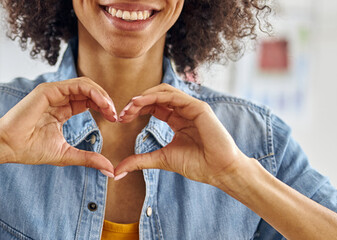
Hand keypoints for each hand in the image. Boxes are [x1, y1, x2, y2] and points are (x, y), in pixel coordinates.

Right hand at [0, 77, 118, 175]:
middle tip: (116, 115)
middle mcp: (57, 99)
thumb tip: (110, 170)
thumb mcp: (67, 155)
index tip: (115, 120)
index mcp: (61, 110)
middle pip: (89, 91)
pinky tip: (102, 104)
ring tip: (111, 110)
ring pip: (85, 85)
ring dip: (102, 95)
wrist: (9, 147)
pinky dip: (92, 92)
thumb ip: (89, 159)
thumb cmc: (31, 150)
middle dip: (106, 101)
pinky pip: (76, 85)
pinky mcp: (48, 90)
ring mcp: (52, 93)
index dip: (103, 108)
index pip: (87, 101)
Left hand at [114, 83, 249, 184]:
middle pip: (156, 96)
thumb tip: (117, 171)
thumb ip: (139, 161)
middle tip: (123, 113)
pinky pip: (173, 96)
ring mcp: (192, 107)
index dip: (136, 109)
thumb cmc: (197, 165)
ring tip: (129, 107)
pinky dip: (155, 96)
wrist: (219, 171)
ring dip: (143, 97)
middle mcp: (184, 110)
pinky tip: (140, 103)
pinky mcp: (198, 107)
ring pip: (163, 92)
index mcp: (177, 120)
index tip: (121, 119)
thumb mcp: (161, 159)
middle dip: (137, 102)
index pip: (154, 106)